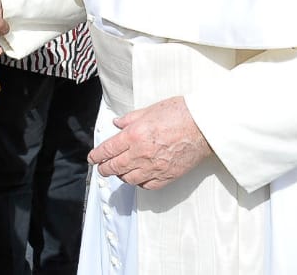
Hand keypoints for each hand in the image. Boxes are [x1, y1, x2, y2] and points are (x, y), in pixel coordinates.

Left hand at [88, 96, 211, 189]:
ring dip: (121, 176)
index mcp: (134, 135)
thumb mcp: (149, 110)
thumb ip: (130, 119)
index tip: (93, 159)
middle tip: (101, 168)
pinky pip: (148, 185)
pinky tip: (138, 178)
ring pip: (129, 179)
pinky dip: (139, 183)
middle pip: (115, 167)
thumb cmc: (180, 113)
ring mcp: (154, 167)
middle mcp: (141, 153)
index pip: (108, 150)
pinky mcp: (167, 176)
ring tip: (119, 172)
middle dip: (105, 169)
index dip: (97, 156)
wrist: (204, 126)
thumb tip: (117, 123)